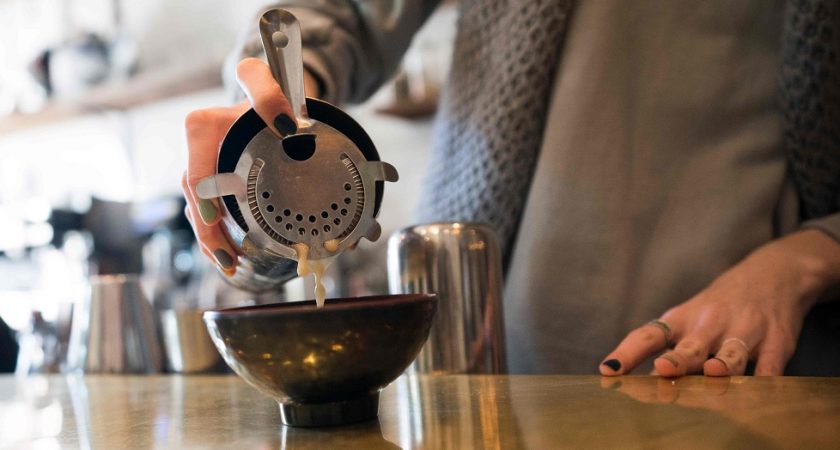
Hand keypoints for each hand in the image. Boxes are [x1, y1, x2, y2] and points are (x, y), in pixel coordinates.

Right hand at [182, 58, 319, 273]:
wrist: (271, 102)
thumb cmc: (273, 97)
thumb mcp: (270, 88)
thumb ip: (269, 97)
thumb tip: (287, 125)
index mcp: (206, 126)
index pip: (197, 153)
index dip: (203, 188)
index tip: (214, 218)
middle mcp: (200, 150)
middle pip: (195, 192)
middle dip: (208, 229)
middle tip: (228, 257)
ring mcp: (206, 168)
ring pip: (198, 206)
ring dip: (211, 239)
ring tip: (229, 265)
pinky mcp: (215, 183)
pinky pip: (208, 211)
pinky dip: (218, 235)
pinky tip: (229, 257)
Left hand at [599, 229, 839, 376]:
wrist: (771, 275)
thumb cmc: (716, 307)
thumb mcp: (686, 318)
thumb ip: (662, 346)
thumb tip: (624, 376)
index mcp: (680, 320)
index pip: (648, 336)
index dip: (628, 353)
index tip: (609, 370)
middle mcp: (709, 324)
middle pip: (691, 347)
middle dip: (678, 360)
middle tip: (663, 369)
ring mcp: (744, 332)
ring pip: (731, 355)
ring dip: (722, 366)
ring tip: (713, 373)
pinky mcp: (777, 342)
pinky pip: (771, 366)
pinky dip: (764, 380)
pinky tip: (757, 392)